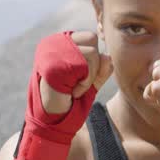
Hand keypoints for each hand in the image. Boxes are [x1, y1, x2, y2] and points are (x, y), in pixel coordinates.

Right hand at [13, 30, 112, 159]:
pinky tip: (71, 91)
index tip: (80, 78)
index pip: (89, 38)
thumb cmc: (69, 102)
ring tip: (74, 88)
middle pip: (92, 39)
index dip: (93, 60)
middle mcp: (53, 43)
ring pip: (92, 52)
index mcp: (59, 43)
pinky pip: (86, 65)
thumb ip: (100, 69)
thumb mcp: (89, 82)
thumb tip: (107, 57)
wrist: (53, 121)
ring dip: (89, 76)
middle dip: (93, 66)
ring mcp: (52, 52)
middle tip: (78, 84)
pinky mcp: (54, 63)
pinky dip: (85, 83)